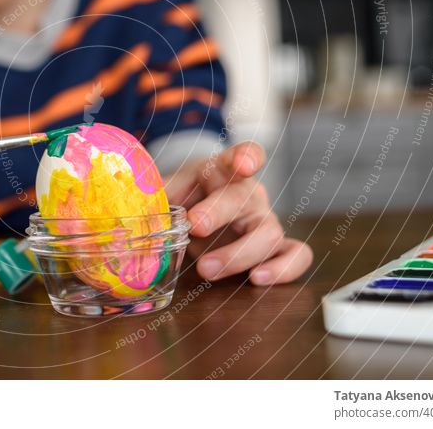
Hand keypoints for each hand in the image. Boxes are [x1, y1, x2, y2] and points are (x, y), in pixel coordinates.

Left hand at [164, 141, 312, 284]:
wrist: (197, 215)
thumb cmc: (186, 197)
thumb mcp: (169, 190)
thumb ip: (156, 195)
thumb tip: (136, 204)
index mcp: (224, 171)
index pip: (244, 153)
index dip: (247, 156)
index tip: (243, 164)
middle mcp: (249, 194)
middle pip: (245, 198)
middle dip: (219, 212)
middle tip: (193, 226)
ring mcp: (265, 220)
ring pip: (269, 232)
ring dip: (237, 253)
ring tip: (206, 269)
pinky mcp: (275, 247)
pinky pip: (297, 255)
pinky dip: (284, 269)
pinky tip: (258, 279)